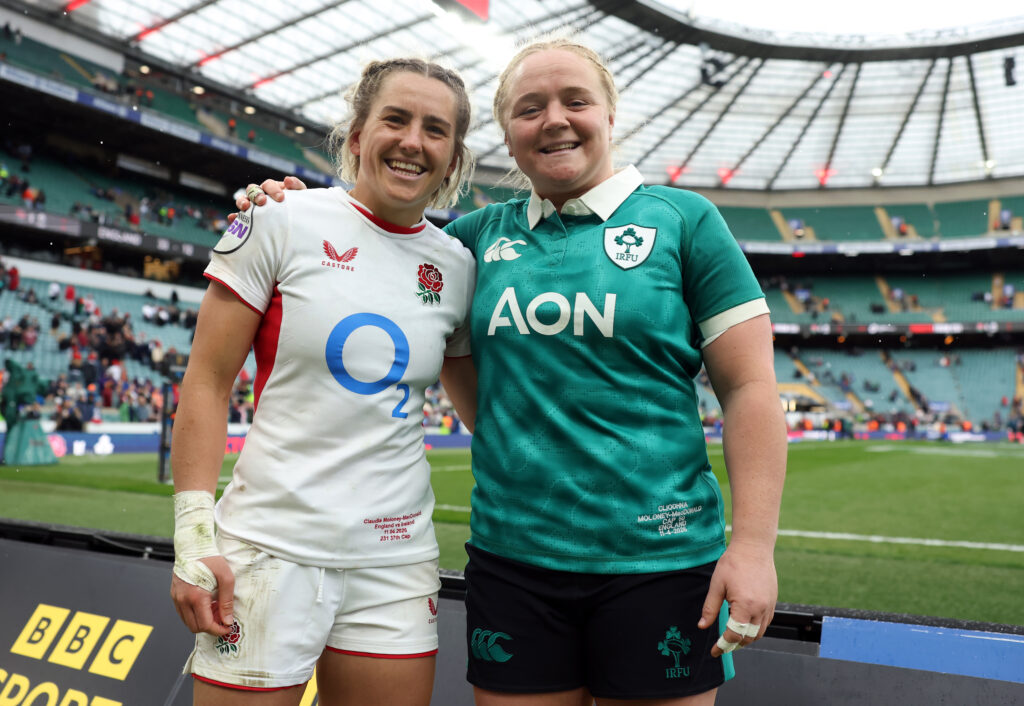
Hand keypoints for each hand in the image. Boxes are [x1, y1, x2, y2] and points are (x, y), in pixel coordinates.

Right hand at [170, 555, 235, 635]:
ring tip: (215, 609)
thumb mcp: (226, 578)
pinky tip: (205, 604)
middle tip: (222, 618)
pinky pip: (183, 613)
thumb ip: (227, 602)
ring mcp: (176, 598)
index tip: (227, 628)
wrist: (193, 547)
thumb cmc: (211, 560)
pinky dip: (194, 614)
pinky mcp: (174, 595)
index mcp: (196, 597)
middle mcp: (183, 600)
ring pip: (188, 622)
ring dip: (201, 621)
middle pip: (195, 627)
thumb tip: (227, 621)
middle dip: (210, 627)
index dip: (218, 630)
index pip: (205, 625)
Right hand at [227, 176, 306, 222]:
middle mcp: (260, 196)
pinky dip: (234, 217)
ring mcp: (253, 207)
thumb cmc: (298, 208)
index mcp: (272, 189)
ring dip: (242, 201)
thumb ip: (297, 186)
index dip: (273, 189)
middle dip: (256, 194)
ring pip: (243, 200)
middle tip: (262, 201)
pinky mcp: (247, 220)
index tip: (281, 198)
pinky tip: (233, 218)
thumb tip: (287, 179)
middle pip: (253, 190)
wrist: (297, 226)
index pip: (268, 184)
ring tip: (245, 207)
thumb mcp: (301, 197)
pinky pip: (238, 217)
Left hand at [698, 540, 777, 656]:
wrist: (753, 547)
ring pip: (760, 633)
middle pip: (749, 638)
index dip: (723, 645)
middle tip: (722, 647)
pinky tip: (745, 626)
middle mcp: (761, 609)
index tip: (714, 651)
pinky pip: (766, 623)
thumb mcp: (716, 585)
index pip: (734, 635)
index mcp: (745, 606)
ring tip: (732, 639)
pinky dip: (756, 629)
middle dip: (735, 645)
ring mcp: (769, 606)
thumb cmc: (733, 563)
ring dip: (746, 639)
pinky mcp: (773, 601)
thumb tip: (702, 626)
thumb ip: (710, 608)